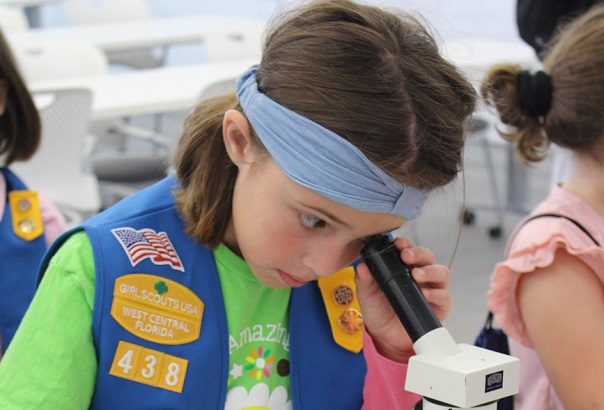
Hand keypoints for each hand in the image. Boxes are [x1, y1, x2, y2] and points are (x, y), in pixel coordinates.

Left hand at [355, 237, 450, 362]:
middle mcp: (421, 276)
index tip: (398, 243)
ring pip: (442, 273)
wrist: (385, 337)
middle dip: (419, 253)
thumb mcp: (367, 294)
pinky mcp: (439, 307)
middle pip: (428, 257)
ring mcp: (432, 290)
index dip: (406, 244)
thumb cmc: (378, 310)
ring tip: (417, 275)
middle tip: (406, 257)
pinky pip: (445, 297)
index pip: (409, 249)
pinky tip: (425, 294)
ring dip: (430, 271)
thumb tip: (361, 267)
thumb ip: (364, 280)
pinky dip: (437, 294)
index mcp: (403, 267)